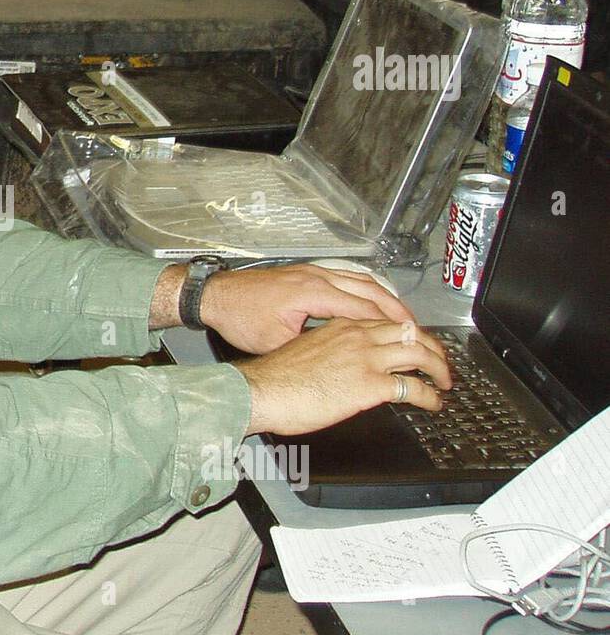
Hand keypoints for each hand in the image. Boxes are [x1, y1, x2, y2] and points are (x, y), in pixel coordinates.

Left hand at [199, 263, 413, 354]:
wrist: (215, 296)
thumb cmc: (240, 319)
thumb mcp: (277, 343)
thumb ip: (311, 348)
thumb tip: (337, 363)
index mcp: (313, 293)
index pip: (363, 309)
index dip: (390, 327)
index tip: (411, 341)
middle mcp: (318, 277)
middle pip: (370, 290)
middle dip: (397, 310)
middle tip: (419, 330)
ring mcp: (312, 272)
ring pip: (361, 281)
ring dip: (384, 298)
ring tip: (404, 318)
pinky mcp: (306, 273)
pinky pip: (347, 278)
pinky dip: (366, 290)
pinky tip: (373, 303)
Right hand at [234, 317, 451, 436]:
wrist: (262, 390)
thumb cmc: (274, 377)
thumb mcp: (306, 351)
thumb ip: (330, 351)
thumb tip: (340, 366)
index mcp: (341, 326)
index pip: (387, 322)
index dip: (408, 333)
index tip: (416, 344)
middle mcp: (358, 336)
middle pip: (411, 332)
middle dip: (433, 346)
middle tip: (441, 361)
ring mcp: (366, 358)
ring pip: (420, 354)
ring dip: (439, 368)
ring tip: (444, 381)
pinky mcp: (371, 384)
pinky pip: (413, 387)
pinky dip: (430, 396)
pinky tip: (434, 403)